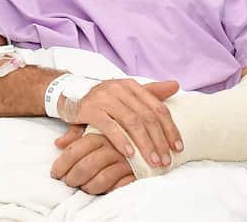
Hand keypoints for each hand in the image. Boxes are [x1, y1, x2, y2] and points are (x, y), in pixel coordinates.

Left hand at [51, 125, 134, 193]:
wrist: (149, 130)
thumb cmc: (117, 129)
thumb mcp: (94, 124)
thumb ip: (76, 133)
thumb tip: (58, 143)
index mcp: (101, 131)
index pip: (76, 149)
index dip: (62, 163)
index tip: (55, 173)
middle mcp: (113, 144)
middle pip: (87, 166)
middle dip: (74, 178)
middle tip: (69, 182)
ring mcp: (126, 158)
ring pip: (102, 178)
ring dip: (89, 186)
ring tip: (84, 187)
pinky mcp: (137, 170)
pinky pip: (119, 186)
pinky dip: (108, 190)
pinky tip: (102, 190)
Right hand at [64, 79, 181, 169]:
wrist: (69, 95)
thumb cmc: (103, 98)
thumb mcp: (126, 93)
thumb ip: (151, 92)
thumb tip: (176, 85)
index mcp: (132, 86)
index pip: (158, 107)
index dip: (170, 128)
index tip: (177, 147)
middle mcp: (121, 89)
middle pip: (147, 116)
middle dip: (159, 140)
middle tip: (166, 160)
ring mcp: (105, 98)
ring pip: (132, 122)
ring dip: (145, 144)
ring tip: (152, 161)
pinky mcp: (91, 109)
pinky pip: (110, 127)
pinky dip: (122, 141)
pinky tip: (130, 154)